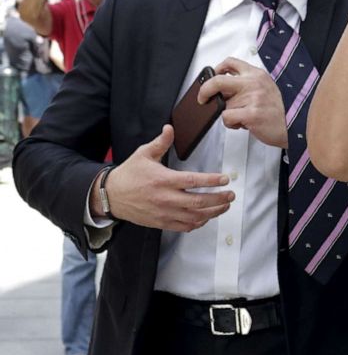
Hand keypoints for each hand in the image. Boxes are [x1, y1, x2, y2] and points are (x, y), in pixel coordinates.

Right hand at [91, 124, 233, 231]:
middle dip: (219, 199)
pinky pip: (184, 226)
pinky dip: (198, 223)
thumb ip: (161, 142)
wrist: (110, 196)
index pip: (193, 181)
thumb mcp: (143, 154)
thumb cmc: (128, 174)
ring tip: (225, 206)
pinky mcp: (161, 222)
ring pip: (194, 216)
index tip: (225, 179)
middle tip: (231, 195)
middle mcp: (165, 198)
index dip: (211, 181)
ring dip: (213, 212)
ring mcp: (164, 212)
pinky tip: (207, 217)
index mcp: (163, 180)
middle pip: (198, 202)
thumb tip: (170, 128)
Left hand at [199, 57, 287, 147]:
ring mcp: (252, 98)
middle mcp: (253, 83)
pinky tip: (242, 124)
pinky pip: (226, 118)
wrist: (296, 124)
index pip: (231, 63)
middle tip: (203, 98)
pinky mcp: (250, 114)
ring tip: (242, 117)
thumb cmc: (280, 110)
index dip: (217, 69)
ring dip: (228, 114)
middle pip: (218, 81)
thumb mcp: (267, 88)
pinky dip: (231, 123)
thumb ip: (247, 84)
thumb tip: (224, 89)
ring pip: (223, 105)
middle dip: (205, 90)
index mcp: (257, 75)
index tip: (212, 76)